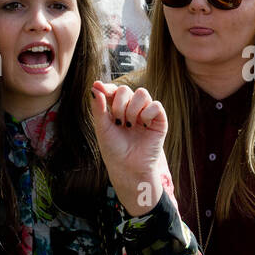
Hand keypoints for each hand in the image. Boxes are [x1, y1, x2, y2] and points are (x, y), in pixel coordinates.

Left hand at [90, 81, 169, 215]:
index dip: (107, 87)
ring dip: (133, 109)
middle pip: (126, 90)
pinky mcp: (159, 120)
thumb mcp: (102, 127)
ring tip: (130, 125)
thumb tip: (94, 86)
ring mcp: (146, 114)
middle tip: (119, 122)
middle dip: (119, 105)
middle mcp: (132, 109)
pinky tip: (144, 125)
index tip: (98, 86)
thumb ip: (98, 107)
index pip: (113, 91)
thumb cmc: (114, 150)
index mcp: (116, 110)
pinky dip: (147, 113)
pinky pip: (155, 105)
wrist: (128, 168)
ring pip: (142, 93)